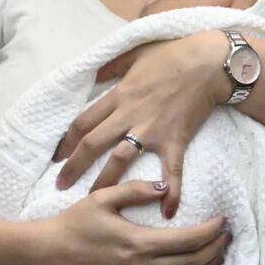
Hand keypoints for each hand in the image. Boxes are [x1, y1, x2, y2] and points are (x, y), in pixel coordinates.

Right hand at [50, 180, 229, 264]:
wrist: (50, 258)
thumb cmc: (74, 225)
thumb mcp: (102, 198)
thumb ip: (135, 189)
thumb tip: (164, 186)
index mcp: (138, 243)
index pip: (187, 240)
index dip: (209, 231)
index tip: (222, 220)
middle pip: (191, 262)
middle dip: (214, 248)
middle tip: (227, 234)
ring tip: (218, 253)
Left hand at [54, 31, 230, 217]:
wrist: (207, 63)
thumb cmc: (172, 54)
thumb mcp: (135, 52)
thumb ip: (111, 65)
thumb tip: (91, 75)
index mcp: (119, 94)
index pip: (84, 121)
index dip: (67, 140)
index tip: (57, 156)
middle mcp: (130, 115)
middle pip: (93, 144)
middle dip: (74, 167)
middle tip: (60, 185)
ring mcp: (152, 130)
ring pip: (120, 160)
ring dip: (104, 182)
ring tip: (93, 200)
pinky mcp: (175, 140)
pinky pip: (171, 171)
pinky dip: (170, 192)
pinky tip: (167, 212)